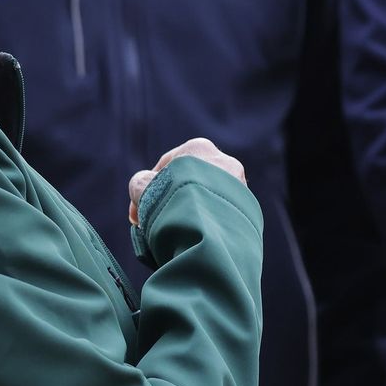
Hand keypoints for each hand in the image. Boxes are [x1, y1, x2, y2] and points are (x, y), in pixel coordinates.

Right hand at [129, 137, 245, 224]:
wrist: (211, 229)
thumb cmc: (173, 202)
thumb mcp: (142, 187)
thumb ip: (139, 183)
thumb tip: (142, 188)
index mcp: (198, 148)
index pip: (165, 167)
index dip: (146, 191)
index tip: (136, 217)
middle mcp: (223, 161)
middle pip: (187, 183)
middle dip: (170, 202)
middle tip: (155, 225)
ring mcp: (239, 186)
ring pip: (204, 200)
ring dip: (188, 214)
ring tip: (174, 234)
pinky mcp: (248, 209)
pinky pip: (218, 215)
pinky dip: (206, 224)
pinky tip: (194, 238)